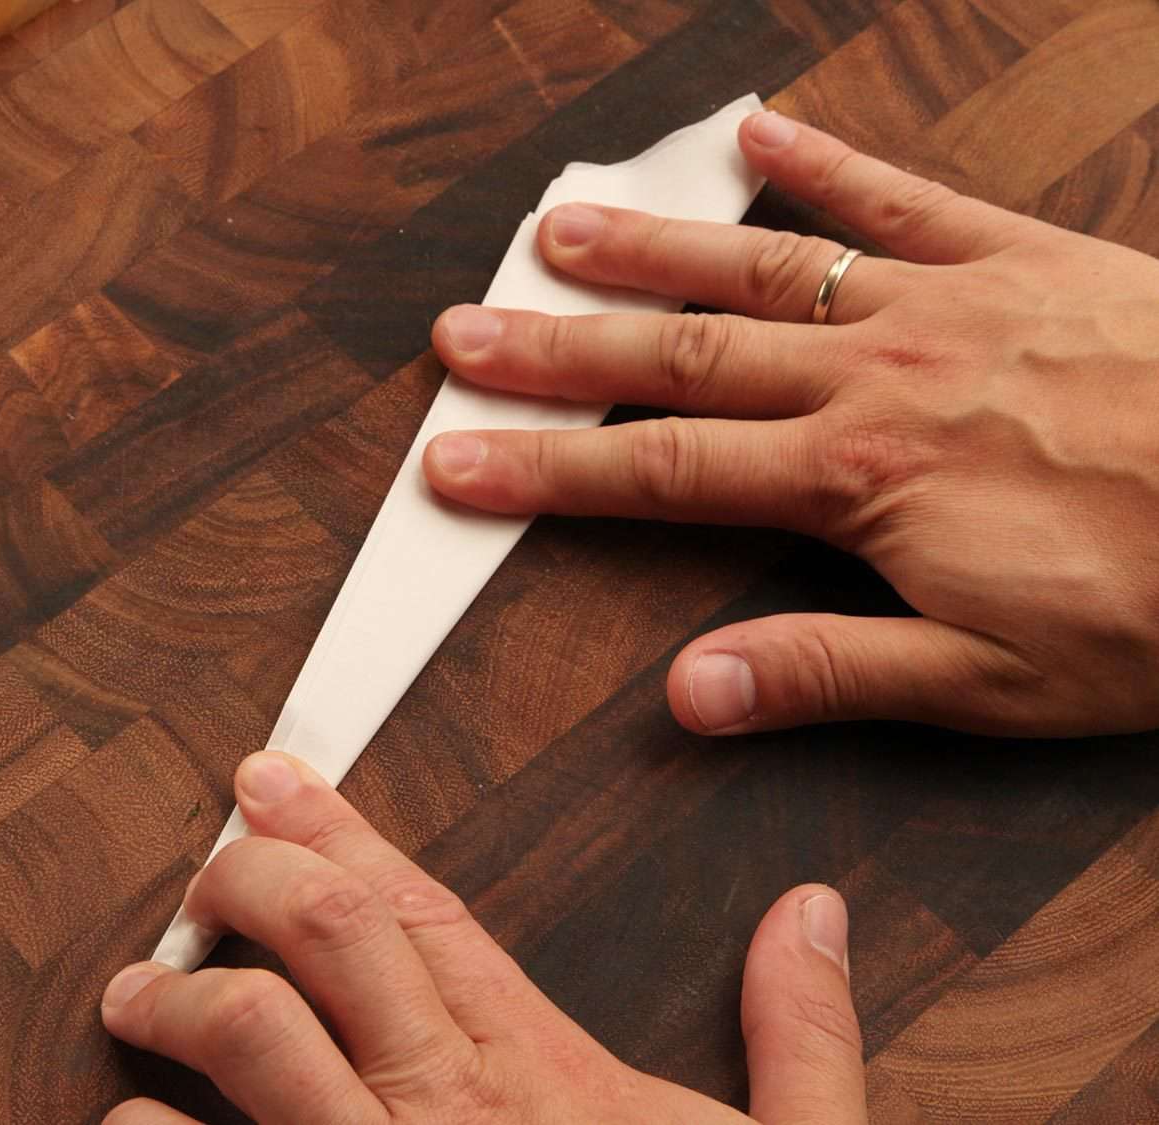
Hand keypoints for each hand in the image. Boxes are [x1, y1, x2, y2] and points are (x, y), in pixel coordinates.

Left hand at [101, 752, 866, 1123]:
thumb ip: (802, 1037)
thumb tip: (808, 915)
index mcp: (543, 1075)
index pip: (423, 910)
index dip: (340, 829)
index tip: (271, 780)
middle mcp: (449, 1110)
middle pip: (326, 938)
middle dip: (248, 878)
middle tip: (205, 871)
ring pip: (254, 1044)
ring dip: (177, 1004)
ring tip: (135, 995)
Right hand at [423, 111, 1158, 737]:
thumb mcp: (991, 683)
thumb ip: (829, 674)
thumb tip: (688, 692)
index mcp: (856, 480)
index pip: (658, 472)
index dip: (545, 467)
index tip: (456, 461)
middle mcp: (875, 375)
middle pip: (678, 356)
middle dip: (557, 347)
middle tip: (463, 333)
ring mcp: (942, 303)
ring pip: (761, 269)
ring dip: (649, 250)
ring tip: (556, 229)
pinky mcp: (1020, 258)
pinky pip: (900, 198)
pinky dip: (823, 164)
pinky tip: (754, 137)